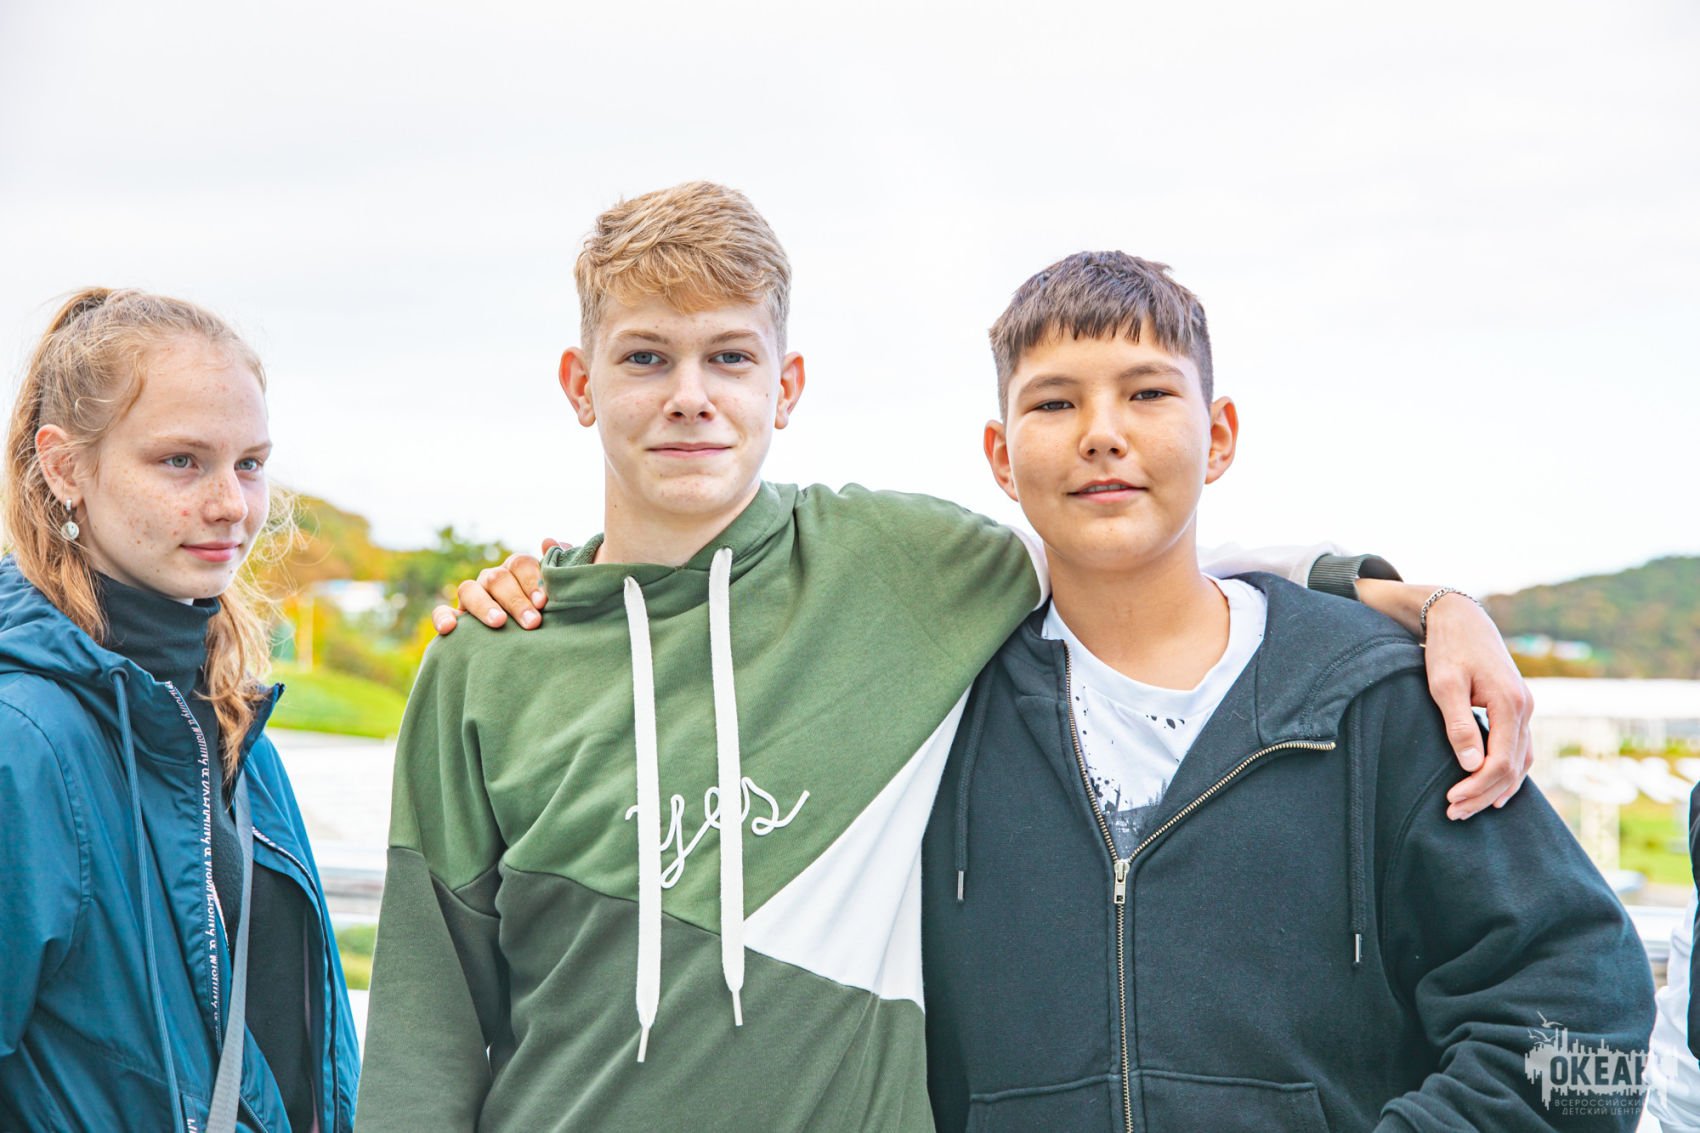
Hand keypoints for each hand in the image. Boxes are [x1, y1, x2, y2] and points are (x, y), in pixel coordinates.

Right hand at [431, 539, 565, 634]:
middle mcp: (492, 579)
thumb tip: (549, 541)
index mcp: (516, 570)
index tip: (543, 602)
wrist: (531, 646)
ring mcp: (471, 596)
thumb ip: (556, 569)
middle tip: (532, 622)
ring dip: (484, 606)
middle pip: (497, 578)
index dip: (532, 581)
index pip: (520, 564)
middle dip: (515, 600)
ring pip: (469, 590)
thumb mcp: (557, 593)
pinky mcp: (455, 616)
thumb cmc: (547, 614)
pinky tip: (450, 628)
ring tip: (499, 622)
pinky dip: (442, 617)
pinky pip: (441, 611)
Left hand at [1421, 592, 1534, 819]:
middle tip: (1454, 814)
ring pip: (1521, 761)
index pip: (1501, 761)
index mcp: (1511, 704)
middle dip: (1484, 794)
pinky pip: (1519, 749)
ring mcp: (1525, 709)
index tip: (1450, 801)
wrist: (1460, 617)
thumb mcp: (1444, 684)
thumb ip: (1459, 724)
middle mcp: (1525, 709)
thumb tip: (1471, 765)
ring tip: (1470, 808)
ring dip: (1498, 788)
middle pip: (1513, 767)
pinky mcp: (1516, 708)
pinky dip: (1509, 772)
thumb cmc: (1448, 648)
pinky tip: (1494, 788)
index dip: (1476, 786)